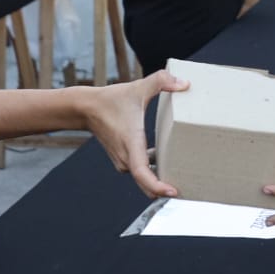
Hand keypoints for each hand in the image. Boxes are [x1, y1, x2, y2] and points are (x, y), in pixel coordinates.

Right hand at [81, 70, 188, 197]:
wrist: (86, 108)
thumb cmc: (111, 100)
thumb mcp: (138, 87)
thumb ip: (162, 81)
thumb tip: (185, 83)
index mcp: (131, 143)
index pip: (142, 173)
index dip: (157, 186)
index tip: (172, 192)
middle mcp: (126, 157)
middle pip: (147, 184)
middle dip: (165, 191)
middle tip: (188, 192)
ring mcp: (123, 161)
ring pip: (144, 179)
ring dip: (159, 182)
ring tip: (182, 180)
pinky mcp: (123, 160)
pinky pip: (140, 172)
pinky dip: (153, 173)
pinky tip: (166, 163)